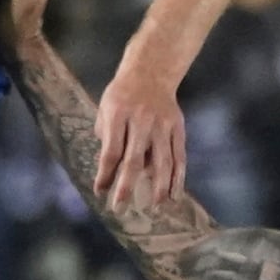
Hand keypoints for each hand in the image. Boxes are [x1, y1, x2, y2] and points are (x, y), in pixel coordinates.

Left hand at [94, 61, 186, 208]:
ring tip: (154, 207)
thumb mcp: (106, 109)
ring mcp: (163, 124)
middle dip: (126, 187)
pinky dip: (177, 177)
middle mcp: (142, 120)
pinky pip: (179, 156)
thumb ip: (107, 138)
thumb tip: (109, 171)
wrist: (151, 71)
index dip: (105, 174)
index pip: (111, 151)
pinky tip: (174, 195)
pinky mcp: (178, 128)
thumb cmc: (122, 95)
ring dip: (158, 187)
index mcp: (119, 114)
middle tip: (119, 209)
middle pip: (134, 160)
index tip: (100, 192)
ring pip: (162, 161)